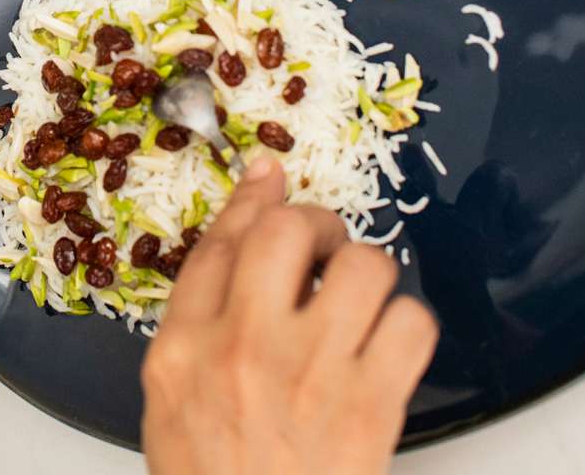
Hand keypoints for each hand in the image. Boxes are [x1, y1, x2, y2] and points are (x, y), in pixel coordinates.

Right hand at [141, 156, 438, 474]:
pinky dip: (406, 326)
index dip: (253, 199)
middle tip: (323, 252)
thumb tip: (241, 223)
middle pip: (289, 233)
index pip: (220, 243)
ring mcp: (312, 375)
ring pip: (363, 266)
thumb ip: (199, 310)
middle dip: (317, 227)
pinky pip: (411, 322)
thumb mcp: (173, 395)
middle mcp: (243, 349)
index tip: (270, 177)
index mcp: (183, 348)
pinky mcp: (373, 407)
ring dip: (366, 274)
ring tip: (357, 303)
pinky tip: (384, 349)